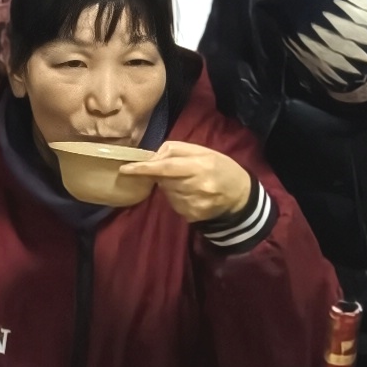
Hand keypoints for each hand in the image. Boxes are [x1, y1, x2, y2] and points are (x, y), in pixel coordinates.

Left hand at [132, 139, 254, 224]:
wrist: (240, 195)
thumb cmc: (220, 168)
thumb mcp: (203, 151)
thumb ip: (176, 150)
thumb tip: (152, 157)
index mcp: (200, 165)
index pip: (165, 167)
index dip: (144, 168)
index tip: (125, 169)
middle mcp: (197, 185)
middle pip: (164, 181)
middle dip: (162, 176)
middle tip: (177, 172)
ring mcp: (195, 203)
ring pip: (167, 193)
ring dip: (171, 187)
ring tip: (189, 184)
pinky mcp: (193, 216)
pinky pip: (174, 205)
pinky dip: (177, 198)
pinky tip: (192, 195)